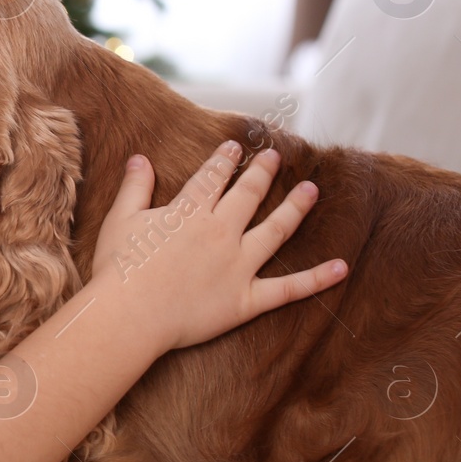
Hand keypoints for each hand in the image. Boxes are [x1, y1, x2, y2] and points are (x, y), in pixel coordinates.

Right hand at [89, 139, 348, 354]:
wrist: (129, 314)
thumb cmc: (119, 268)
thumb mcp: (121, 220)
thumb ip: (135, 188)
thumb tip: (140, 158)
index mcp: (190, 212)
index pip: (212, 177)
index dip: (224, 159)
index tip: (236, 146)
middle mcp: (221, 232)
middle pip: (248, 195)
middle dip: (263, 172)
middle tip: (275, 156)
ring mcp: (238, 265)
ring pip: (276, 230)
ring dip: (296, 207)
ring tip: (311, 189)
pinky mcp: (246, 299)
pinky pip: (288, 289)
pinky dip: (316, 279)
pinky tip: (342, 267)